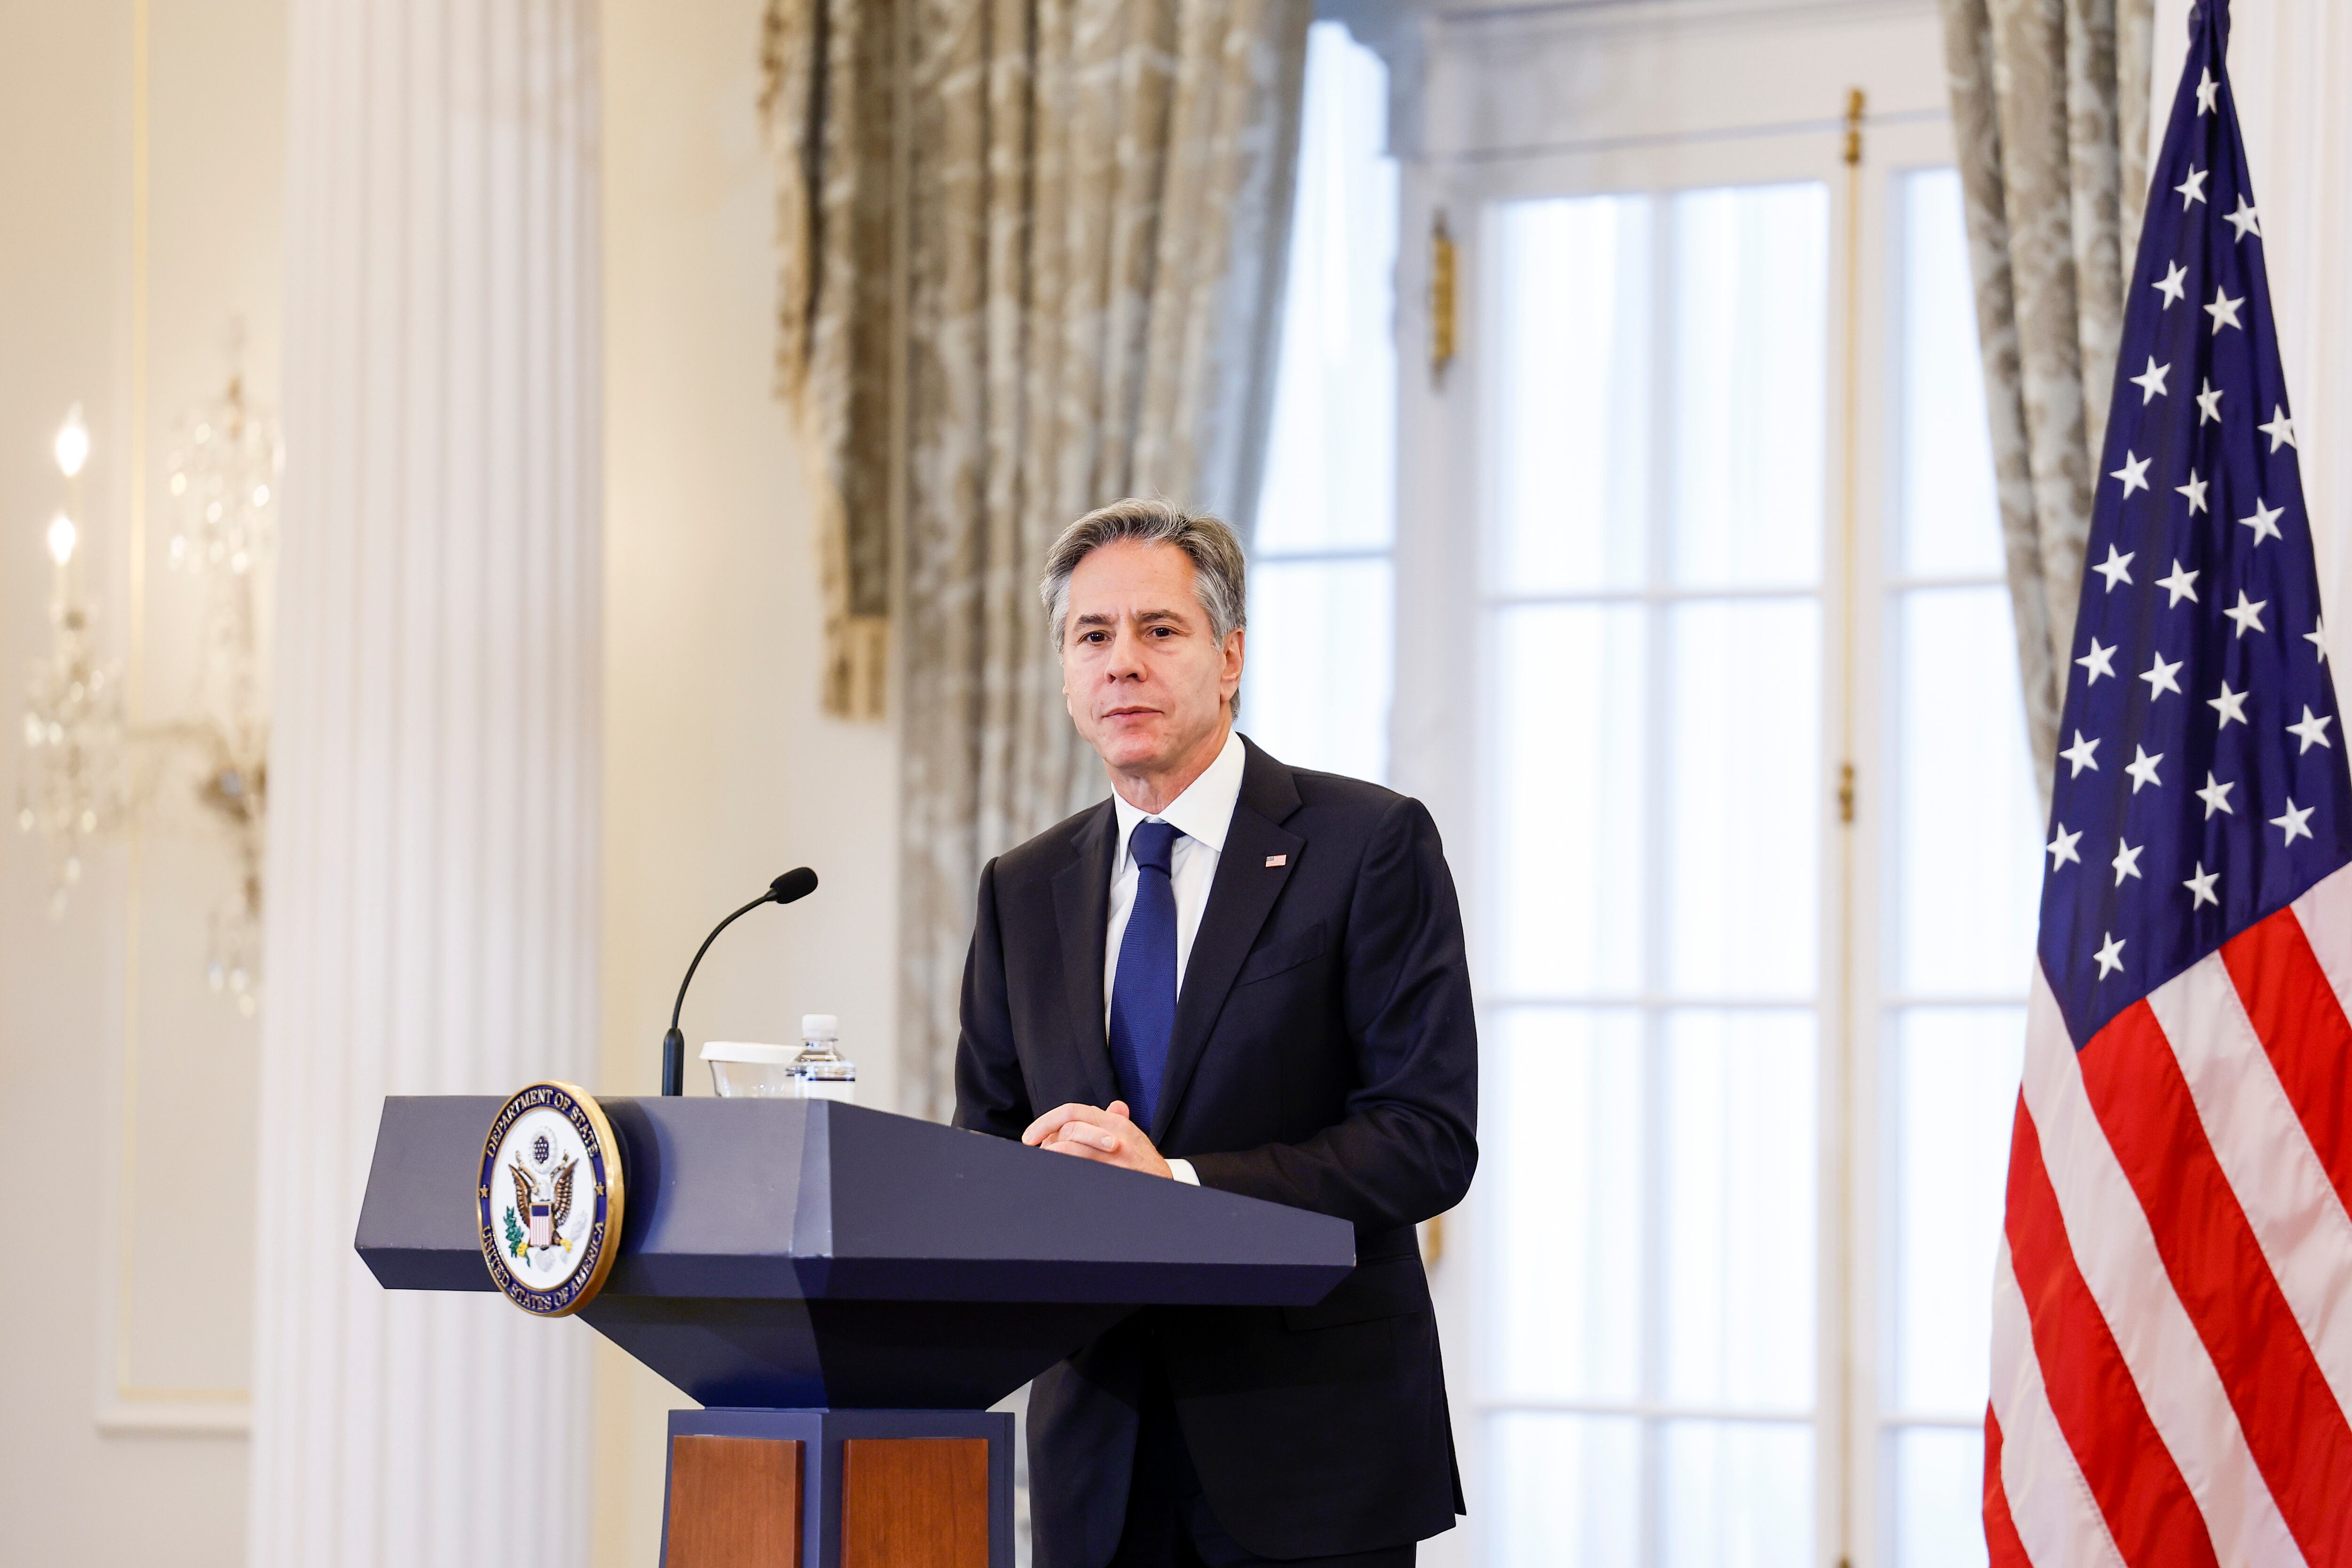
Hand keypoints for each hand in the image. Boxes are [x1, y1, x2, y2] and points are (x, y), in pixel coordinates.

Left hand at [1021, 1100, 1172, 1178]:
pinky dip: (1065, 1170)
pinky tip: (1060, 1172)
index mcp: (1114, 1121)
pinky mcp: (1113, 1175)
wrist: (1164, 1185)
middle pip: (1070, 1128)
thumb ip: (1116, 1120)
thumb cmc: (1143, 1160)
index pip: (1073, 1111)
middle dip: (1048, 1141)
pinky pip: (1081, 1169)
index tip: (1031, 1136)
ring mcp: (1115, 1157)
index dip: (1046, 1122)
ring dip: (1054, 1155)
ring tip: (1049, 1162)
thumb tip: (1114, 1105)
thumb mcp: (1132, 1135)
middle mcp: (1114, 1134)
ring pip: (1072, 1148)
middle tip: (1041, 1153)